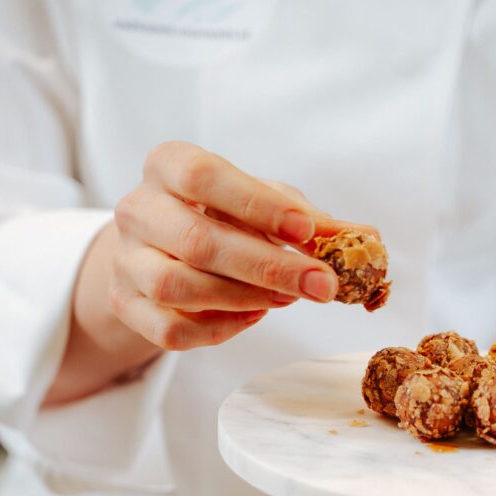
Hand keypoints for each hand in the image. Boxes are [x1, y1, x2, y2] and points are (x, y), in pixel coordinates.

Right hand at [45, 142, 371, 403]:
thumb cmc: (219, 216)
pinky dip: (219, 329)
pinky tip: (252, 317)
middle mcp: (137, 210)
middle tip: (322, 284)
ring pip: (178, 288)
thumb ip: (310, 222)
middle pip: (196, 242)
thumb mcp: (263, 205)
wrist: (156, 248)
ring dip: (244, 298)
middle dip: (268, 267)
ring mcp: (126, 261)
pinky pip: (170, 330)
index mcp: (167, 165)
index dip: (257, 204)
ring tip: (287, 299)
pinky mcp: (126, 306)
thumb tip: (369, 241)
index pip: (204, 177)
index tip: (306, 229)